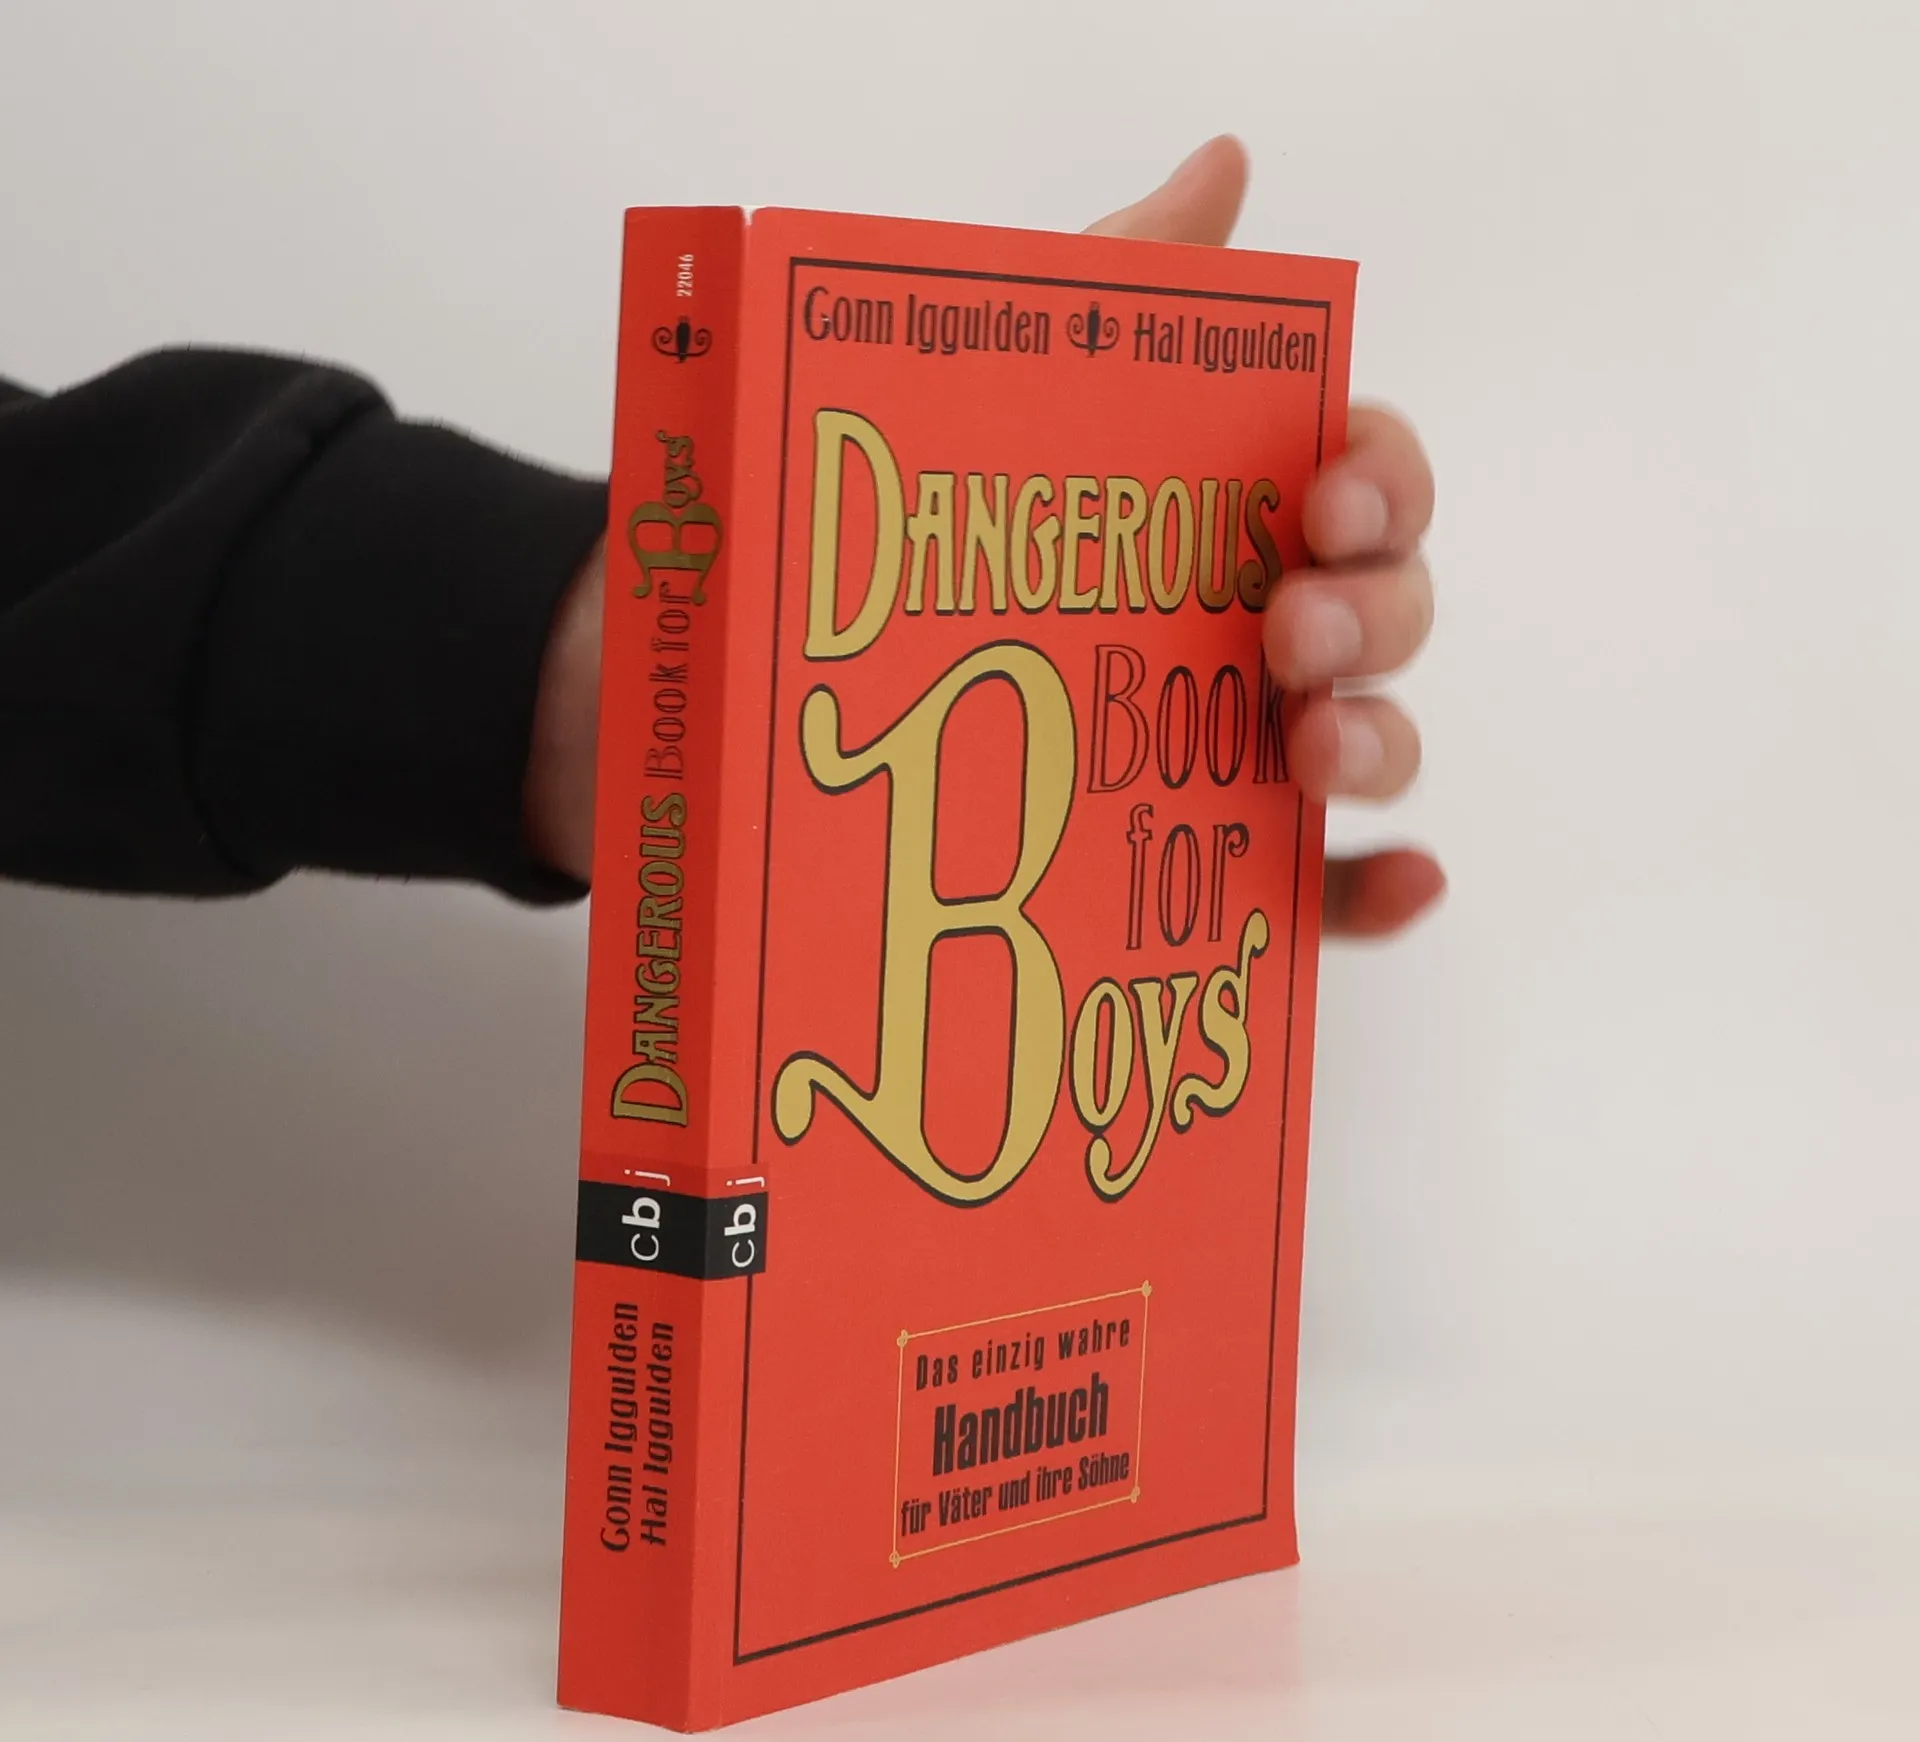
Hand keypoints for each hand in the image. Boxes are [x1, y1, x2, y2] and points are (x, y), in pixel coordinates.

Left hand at [531, 140, 1446, 932]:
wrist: (737, 665)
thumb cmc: (894, 529)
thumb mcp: (993, 387)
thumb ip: (1116, 282)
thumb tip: (1223, 166)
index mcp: (1222, 514)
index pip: (1364, 480)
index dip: (1384, 480)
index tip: (1328, 496)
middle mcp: (1246, 630)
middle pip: (1386, 611)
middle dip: (1373, 612)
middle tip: (1287, 627)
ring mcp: (1225, 751)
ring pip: (1366, 744)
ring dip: (1379, 740)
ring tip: (1310, 747)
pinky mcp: (1191, 863)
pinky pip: (1309, 889)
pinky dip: (1371, 892)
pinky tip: (1404, 883)